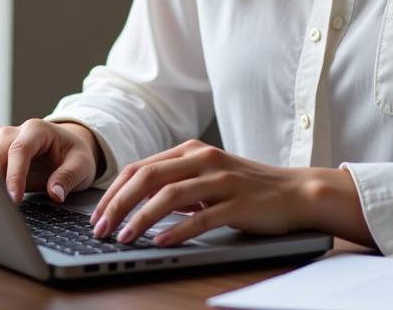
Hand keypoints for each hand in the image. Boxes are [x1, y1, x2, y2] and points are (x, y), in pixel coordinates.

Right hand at [0, 118, 101, 203]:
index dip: (15, 175)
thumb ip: (68, 177)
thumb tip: (55, 194)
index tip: (14, 199)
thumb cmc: (74, 154)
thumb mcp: (82, 164)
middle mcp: (15, 133)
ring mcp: (2, 144)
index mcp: (37, 130)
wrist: (68, 147)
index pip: (20, 149)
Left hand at [88, 139, 313, 245]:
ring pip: (170, 194)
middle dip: (118, 204)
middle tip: (100, 229)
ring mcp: (221, 179)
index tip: (97, 215)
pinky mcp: (238, 202)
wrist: (295, 191)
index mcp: (192, 150)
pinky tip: (161, 242)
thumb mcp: (207, 177)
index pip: (141, 167)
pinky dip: (178, 230)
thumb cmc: (247, 187)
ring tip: (124, 238)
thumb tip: (136, 200)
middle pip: (148, 177)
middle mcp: (203, 159)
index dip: (114, 192)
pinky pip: (201, 216)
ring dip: (141, 217)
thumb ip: (176, 182)